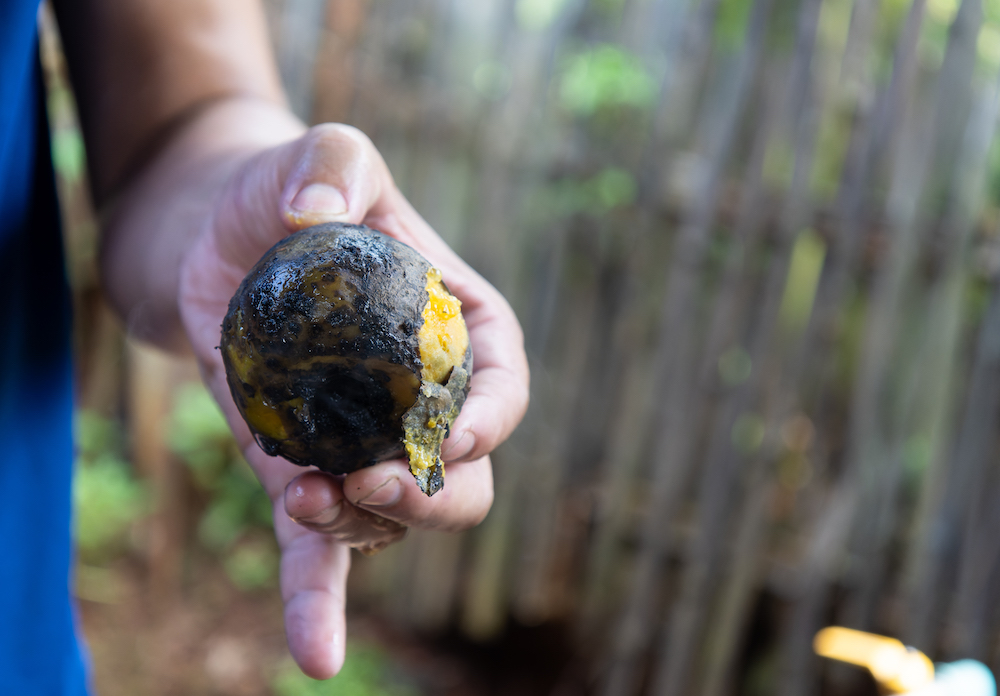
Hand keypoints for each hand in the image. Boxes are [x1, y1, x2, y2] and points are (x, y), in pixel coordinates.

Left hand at [178, 123, 528, 676]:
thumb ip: (334, 162)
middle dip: (432, 494)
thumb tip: (322, 217)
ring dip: (365, 527)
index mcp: (460, 330)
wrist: (222, 242)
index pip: (504, 385)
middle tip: (373, 477)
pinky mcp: (306, 472)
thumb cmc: (289, 194)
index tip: (459, 433)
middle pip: (465, 479)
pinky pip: (323, 553)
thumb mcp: (322, 156)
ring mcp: (367, 446)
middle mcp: (424, 401)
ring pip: (397, 521)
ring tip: (303, 494)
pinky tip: (316, 655)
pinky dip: (322, 601)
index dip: (496, 419)